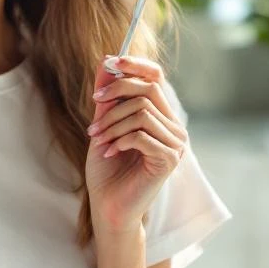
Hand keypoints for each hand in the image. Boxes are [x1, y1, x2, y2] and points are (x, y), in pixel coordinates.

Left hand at [85, 55, 187, 234]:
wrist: (108, 206)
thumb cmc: (106, 168)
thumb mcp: (103, 125)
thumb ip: (108, 96)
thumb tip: (106, 61)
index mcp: (160, 116)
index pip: (156, 77)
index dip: (135, 65)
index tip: (110, 62)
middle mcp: (173, 127)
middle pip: (148, 89)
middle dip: (114, 96)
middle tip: (93, 112)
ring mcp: (175, 144)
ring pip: (141, 111)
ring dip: (111, 123)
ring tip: (97, 139)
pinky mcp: (169, 159)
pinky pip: (141, 134)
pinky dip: (119, 139)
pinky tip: (109, 152)